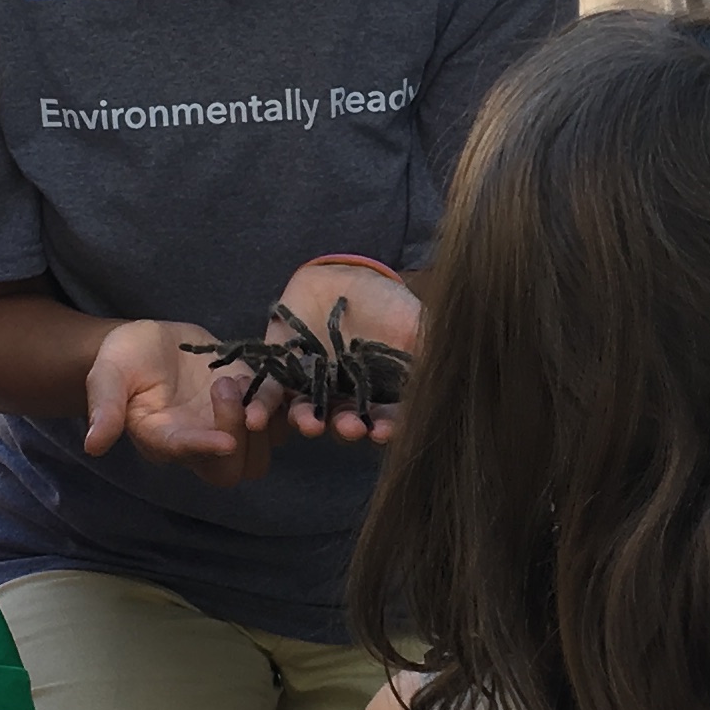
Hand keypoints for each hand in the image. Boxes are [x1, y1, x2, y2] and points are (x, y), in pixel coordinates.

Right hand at [84, 316, 277, 487]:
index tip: (223, 440)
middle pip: (230, 470)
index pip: (186, 455)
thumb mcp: (108, 373)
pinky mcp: (250, 406)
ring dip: (262, 422)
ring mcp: (227, 428)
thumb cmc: (124, 359)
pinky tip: (269, 377)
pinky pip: (278, 422)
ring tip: (236, 378)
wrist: (151, 344)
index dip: (206, 450)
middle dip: (237, 433)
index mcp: (162, 439)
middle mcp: (198, 443)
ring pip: (260, 454)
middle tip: (224, 386)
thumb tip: (92, 444)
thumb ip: (104, 406)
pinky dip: (282, 407)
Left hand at [270, 258, 421, 443]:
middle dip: (348, 428)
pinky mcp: (283, 375)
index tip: (384, 431)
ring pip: (310, 415)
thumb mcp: (416, 322)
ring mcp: (315, 390)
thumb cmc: (388, 302)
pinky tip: (253, 418)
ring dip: (308, 423)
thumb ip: (429, 350)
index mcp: (383, 395)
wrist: (344, 277)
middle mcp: (349, 400)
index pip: (387, 419)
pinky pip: (271, 395)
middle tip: (349, 429)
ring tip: (308, 425)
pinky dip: (262, 407)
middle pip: (348, 422)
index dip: (387, 428)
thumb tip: (456, 377)